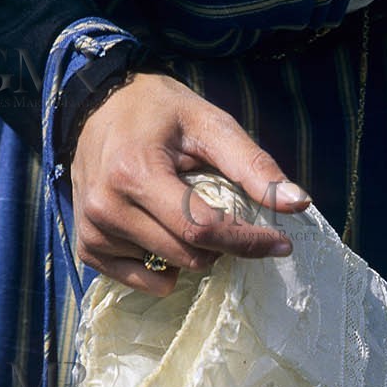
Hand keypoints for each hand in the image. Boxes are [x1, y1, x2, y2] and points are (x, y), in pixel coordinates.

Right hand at [70, 71, 310, 297]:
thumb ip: (253, 165)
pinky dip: (163, 264)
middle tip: (225, 214)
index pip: (203, 229)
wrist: (96, 106)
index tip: (281, 243)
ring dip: (192, 250)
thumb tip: (298, 204)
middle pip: (189, 255)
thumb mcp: (210, 124)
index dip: (248, 242)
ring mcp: (93, 231)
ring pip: (169, 268)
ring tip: (183, 210)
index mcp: (135, 172)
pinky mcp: (88, 247)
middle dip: (222, 244)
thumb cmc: (159, 112)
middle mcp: (107, 207)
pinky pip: (142, 280)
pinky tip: (161, 231)